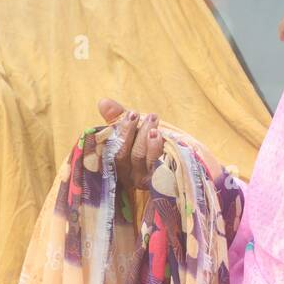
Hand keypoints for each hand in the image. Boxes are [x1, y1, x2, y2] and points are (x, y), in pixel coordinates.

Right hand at [96, 98, 222, 189]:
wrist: (180, 160)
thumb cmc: (150, 142)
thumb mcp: (135, 129)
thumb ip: (118, 118)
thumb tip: (103, 102)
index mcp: (119, 163)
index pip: (114, 149)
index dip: (122, 131)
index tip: (132, 114)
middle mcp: (130, 175)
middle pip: (129, 155)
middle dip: (137, 133)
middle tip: (148, 115)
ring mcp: (146, 180)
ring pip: (144, 159)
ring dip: (150, 139)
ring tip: (155, 122)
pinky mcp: (162, 182)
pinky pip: (160, 167)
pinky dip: (160, 151)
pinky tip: (165, 138)